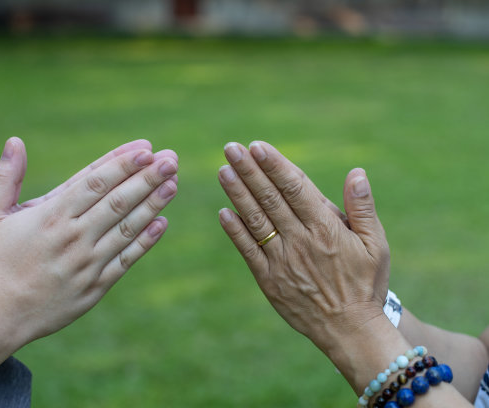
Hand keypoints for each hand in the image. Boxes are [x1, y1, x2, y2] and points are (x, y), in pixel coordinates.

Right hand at [0, 137, 178, 344]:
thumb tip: (15, 140)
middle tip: (171, 159)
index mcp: (50, 217)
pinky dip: (146, 241)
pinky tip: (162, 222)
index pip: (94, 183)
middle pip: (118, 201)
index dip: (122, 164)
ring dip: (153, 204)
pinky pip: (126, 260)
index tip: (145, 149)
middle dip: (147, 178)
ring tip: (173, 183)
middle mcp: (74, 238)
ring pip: (127, 228)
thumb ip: (5, 176)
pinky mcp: (95, 287)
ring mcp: (87, 264)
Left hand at [218, 141, 389, 354]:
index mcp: (326, 228)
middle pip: (270, 199)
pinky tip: (224, 213)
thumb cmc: (365, 283)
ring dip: (238, 195)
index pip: (295, 188)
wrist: (349, 330)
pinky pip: (248, 252)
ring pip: (256, 221)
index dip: (275, 165)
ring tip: (223, 171)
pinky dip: (235, 232)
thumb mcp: (376, 244)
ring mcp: (282, 261)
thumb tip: (356, 173)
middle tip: (231, 148)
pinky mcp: (269, 280)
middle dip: (249, 171)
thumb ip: (362, 208)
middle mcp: (300, 241)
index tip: (258, 146)